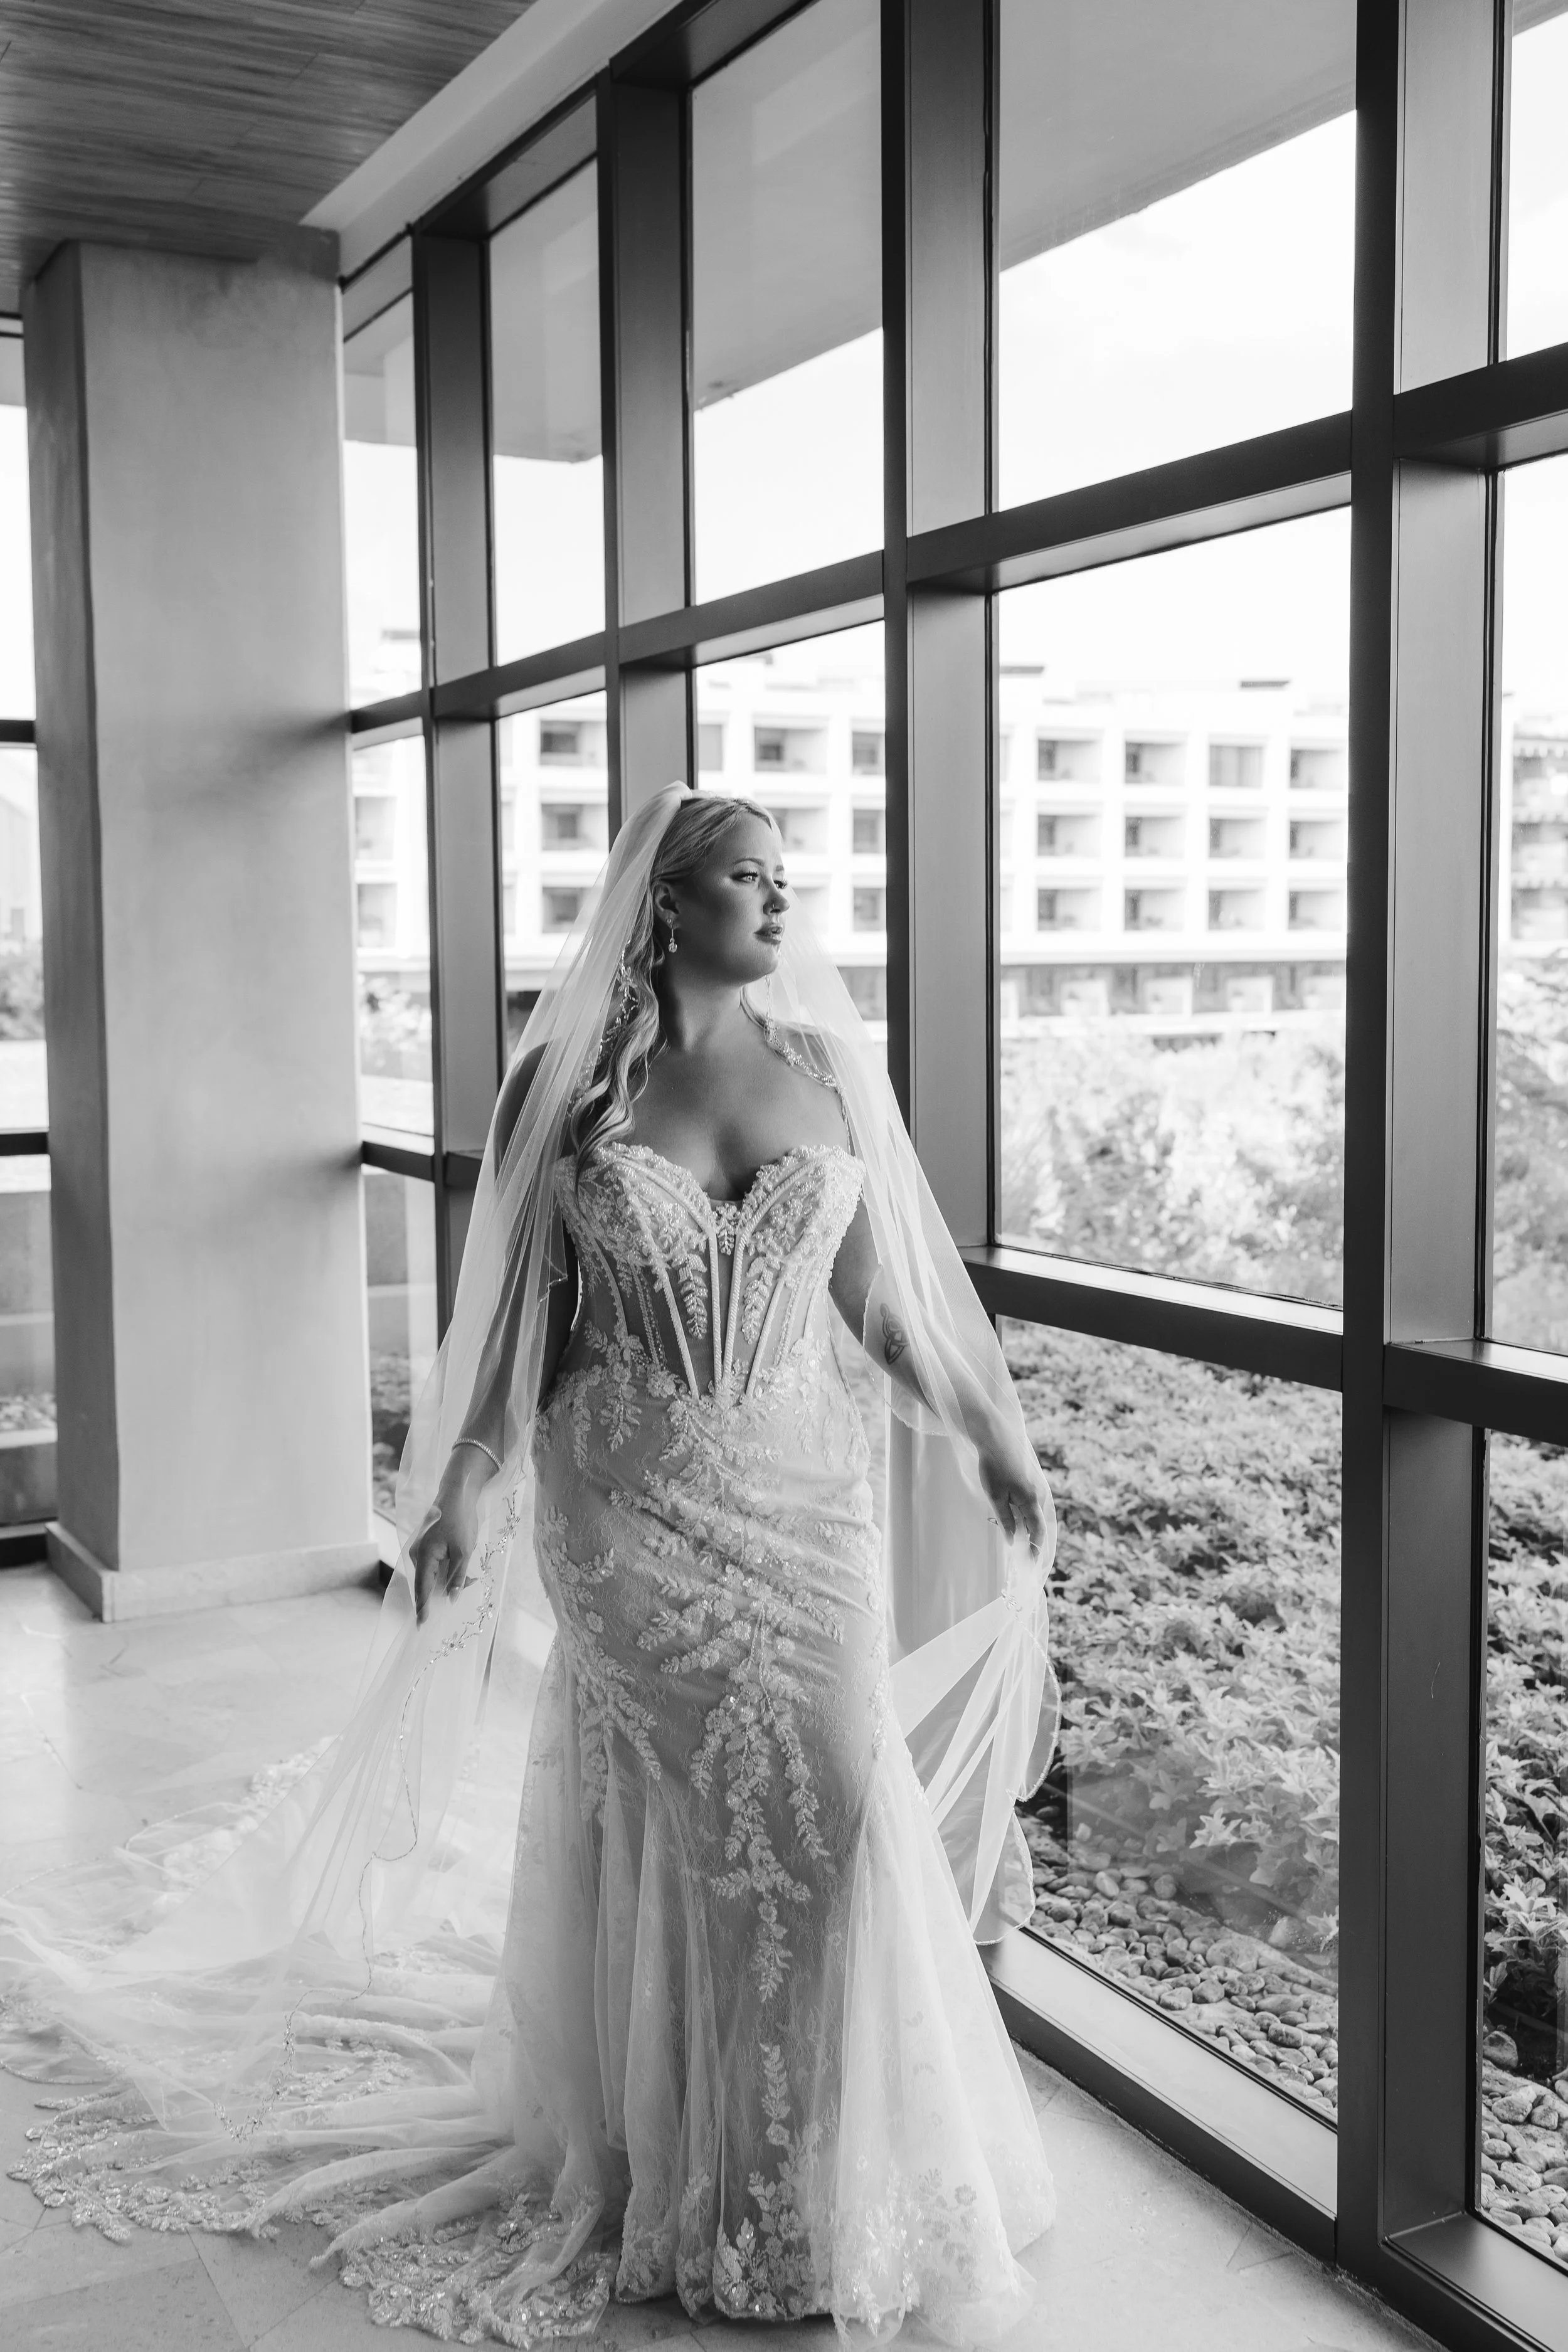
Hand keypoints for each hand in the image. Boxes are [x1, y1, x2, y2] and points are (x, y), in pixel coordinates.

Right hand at [411, 1449, 487, 1621]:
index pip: (422, 1589)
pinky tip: (466, 1572)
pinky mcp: (428, 1548)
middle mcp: (417, 1556)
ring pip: (433, 1576)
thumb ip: (457, 1578)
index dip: (423, 1608)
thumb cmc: (461, 1521)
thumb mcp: (464, 1552)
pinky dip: (448, 1572)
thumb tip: (450, 1600)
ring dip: (449, 1582)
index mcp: (423, 1557)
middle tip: (463, 1593)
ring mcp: (421, 1551)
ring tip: (470, 1580)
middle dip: (444, 1593)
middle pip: (427, 1584)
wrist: (457, 1495)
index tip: (422, 1626)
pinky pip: (435, 1567)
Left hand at [976, 1423, 1051, 1557]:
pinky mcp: (1031, 1481)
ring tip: (1011, 1535)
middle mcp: (1038, 1494)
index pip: (1038, 1531)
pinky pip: (1030, 1504)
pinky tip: (1010, 1515)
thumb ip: (1005, 1520)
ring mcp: (1036, 1486)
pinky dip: (1023, 1514)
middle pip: (1037, 1524)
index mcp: (1031, 1500)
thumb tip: (1012, 1541)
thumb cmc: (993, 1467)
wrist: (995, 1438)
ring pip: (1033, 1514)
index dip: (1035, 1548)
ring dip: (1024, 1526)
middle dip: (1029, 1539)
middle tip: (1019, 1554)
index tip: (1030, 1563)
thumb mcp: (995, 1497)